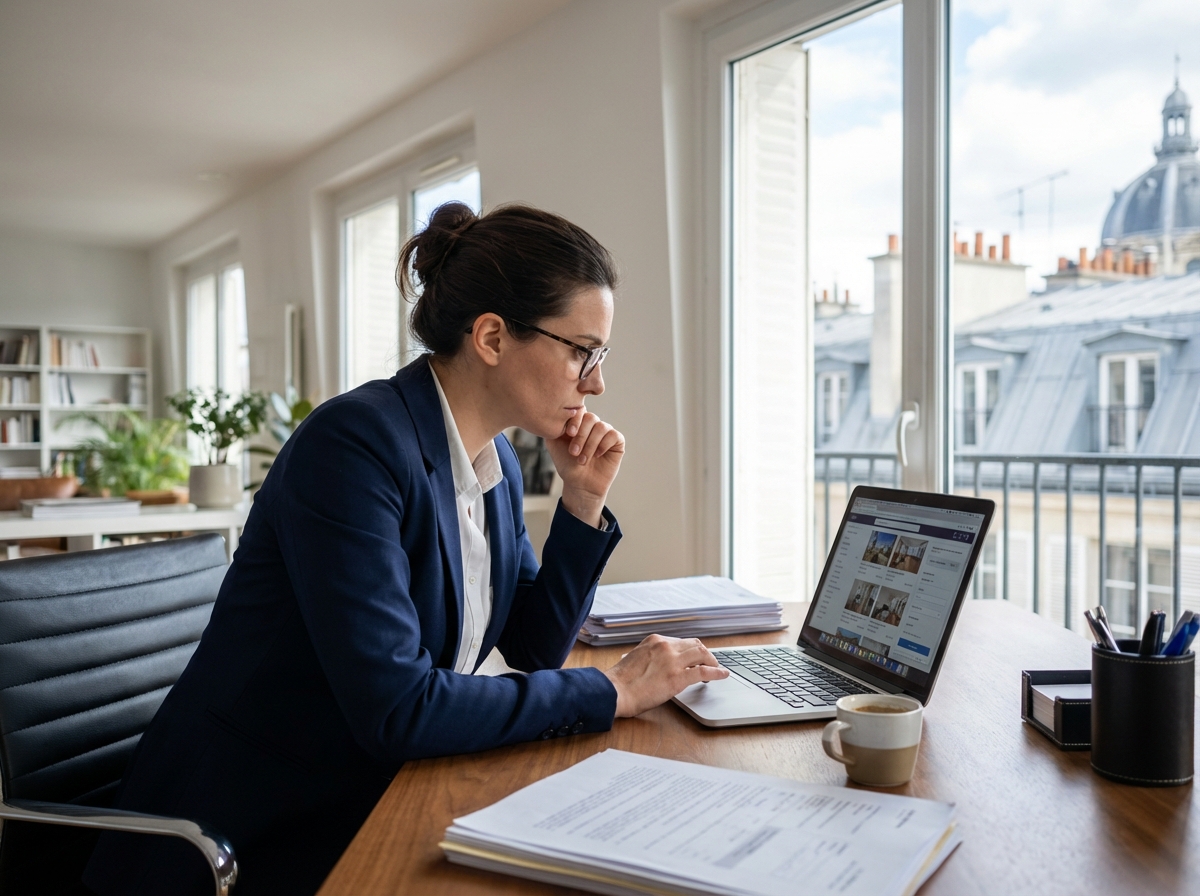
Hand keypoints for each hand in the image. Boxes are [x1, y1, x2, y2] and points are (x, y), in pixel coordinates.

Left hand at [545, 409, 623, 526]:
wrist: (580, 485)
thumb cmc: (567, 465)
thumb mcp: (554, 445)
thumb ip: (553, 428)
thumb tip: (555, 414)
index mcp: (578, 423)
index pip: (579, 410)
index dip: (575, 420)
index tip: (569, 434)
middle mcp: (592, 425)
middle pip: (591, 418)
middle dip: (581, 435)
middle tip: (573, 452)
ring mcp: (605, 432)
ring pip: (601, 427)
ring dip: (590, 444)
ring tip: (582, 460)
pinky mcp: (617, 441)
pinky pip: (613, 435)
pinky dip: (603, 445)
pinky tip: (597, 456)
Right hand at [602, 635, 728, 717]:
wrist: (615, 691)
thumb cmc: (621, 681)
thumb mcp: (636, 659)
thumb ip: (652, 657)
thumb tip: (661, 665)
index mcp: (655, 640)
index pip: (681, 641)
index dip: (691, 650)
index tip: (695, 657)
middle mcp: (666, 646)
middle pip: (695, 644)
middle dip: (705, 654)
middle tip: (709, 662)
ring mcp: (673, 661)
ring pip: (702, 654)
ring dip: (712, 661)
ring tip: (717, 669)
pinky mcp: (678, 677)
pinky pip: (704, 671)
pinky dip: (716, 672)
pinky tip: (723, 675)